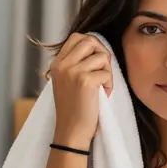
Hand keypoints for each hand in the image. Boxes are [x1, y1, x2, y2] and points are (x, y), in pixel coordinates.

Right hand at [50, 33, 112, 147]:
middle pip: (90, 40)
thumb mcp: (67, 81)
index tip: (95, 62)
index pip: (77, 37)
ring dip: (107, 72)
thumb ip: (75, 63)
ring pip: (102, 57)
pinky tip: (102, 95)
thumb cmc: (74, 108)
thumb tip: (95, 45)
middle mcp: (62, 64)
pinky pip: (107, 73)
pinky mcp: (85, 81)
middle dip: (102, 53)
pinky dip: (109, 85)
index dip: (92, 45)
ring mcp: (72, 71)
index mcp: (57, 63)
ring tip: (101, 86)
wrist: (71, 131)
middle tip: (103, 70)